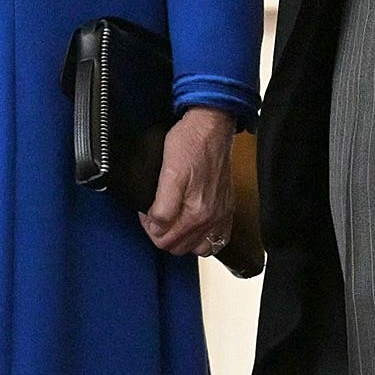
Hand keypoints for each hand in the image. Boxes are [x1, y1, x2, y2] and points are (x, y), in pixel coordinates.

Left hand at [143, 106, 239, 257]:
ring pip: (197, 247)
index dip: (150, 227)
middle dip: (163, 234)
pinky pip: (217, 239)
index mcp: (196, 213)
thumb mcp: (168, 174)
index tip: (147, 212)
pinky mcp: (226, 207)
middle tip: (156, 214)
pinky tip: (195, 227)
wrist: (211, 127)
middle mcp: (211, 218)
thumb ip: (162, 208)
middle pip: (179, 247)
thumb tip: (157, 227)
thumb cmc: (190, 143)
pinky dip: (204, 238)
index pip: (164, 241)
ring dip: (182, 239)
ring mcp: (221, 214)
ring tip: (173, 221)